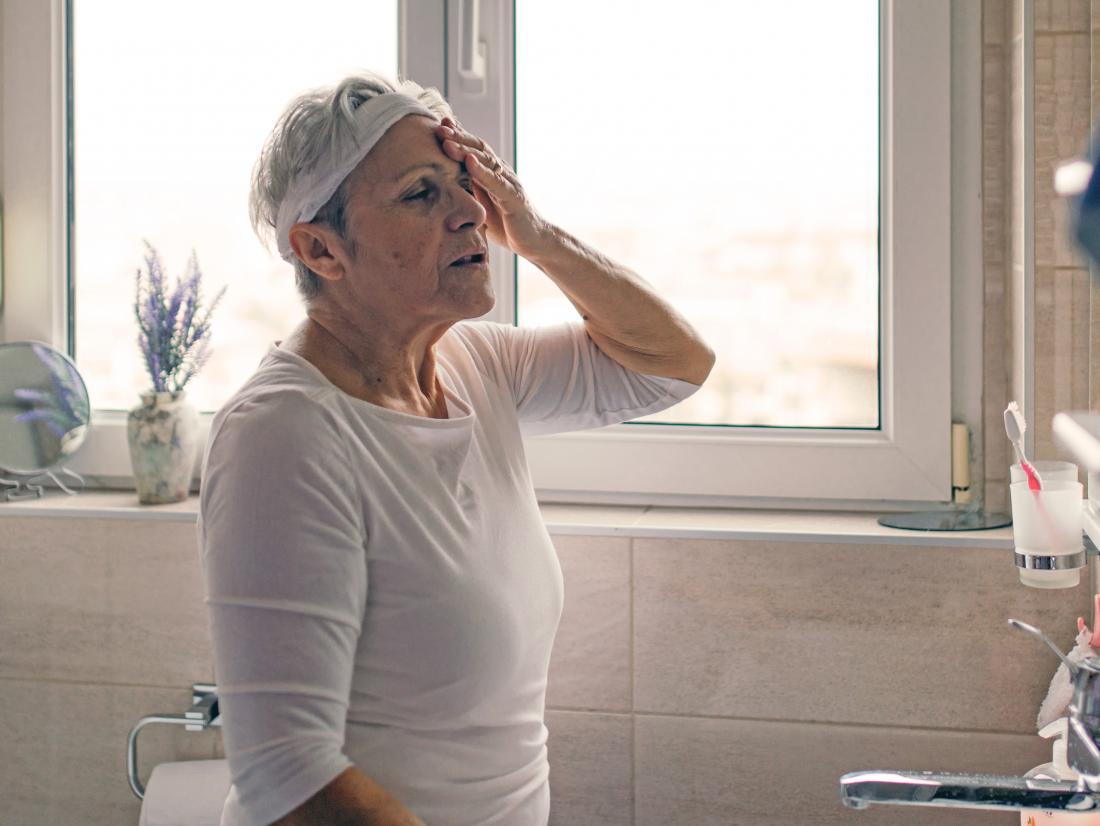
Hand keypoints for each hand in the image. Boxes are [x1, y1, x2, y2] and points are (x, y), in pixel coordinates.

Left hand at [435, 117, 550, 258]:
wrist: (533, 241)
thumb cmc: (506, 225)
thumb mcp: (481, 205)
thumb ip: (468, 192)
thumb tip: (442, 186)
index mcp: (492, 173)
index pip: (473, 149)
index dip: (458, 136)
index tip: (439, 126)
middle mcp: (501, 172)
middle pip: (478, 148)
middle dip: (458, 137)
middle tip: (439, 129)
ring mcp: (508, 182)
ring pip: (486, 160)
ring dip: (465, 150)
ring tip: (447, 142)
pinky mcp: (513, 197)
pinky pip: (496, 182)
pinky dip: (481, 171)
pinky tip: (469, 161)